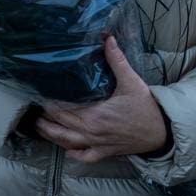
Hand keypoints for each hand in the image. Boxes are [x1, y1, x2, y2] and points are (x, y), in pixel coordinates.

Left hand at [35, 35, 167, 162]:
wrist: (161, 132)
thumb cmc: (146, 108)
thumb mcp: (131, 81)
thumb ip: (117, 60)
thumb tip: (107, 38)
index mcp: (95, 115)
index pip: (63, 109)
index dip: (49, 102)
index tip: (39, 94)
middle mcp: (92, 132)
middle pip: (60, 125)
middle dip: (45, 117)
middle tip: (34, 107)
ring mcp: (97, 144)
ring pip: (67, 142)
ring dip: (51, 135)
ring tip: (38, 126)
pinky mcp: (104, 152)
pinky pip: (84, 157)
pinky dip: (73, 154)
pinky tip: (66, 149)